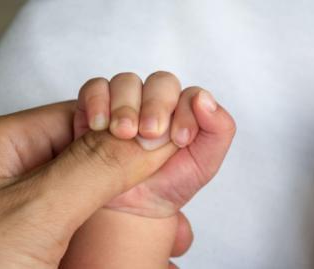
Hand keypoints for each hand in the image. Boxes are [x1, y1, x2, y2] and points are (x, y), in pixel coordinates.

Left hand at [0, 101, 177, 268]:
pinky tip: (130, 254)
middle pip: (85, 158)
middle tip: (170, 200)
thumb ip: (93, 166)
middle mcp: (4, 176)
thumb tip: (147, 138)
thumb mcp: (31, 211)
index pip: (80, 116)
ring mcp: (10, 215)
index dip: (128, 127)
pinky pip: (73, 233)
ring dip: (124, 215)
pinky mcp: (18, 249)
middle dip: (132, 176)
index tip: (167, 143)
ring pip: (84, 200)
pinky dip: (104, 242)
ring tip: (165, 235)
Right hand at [73, 71, 235, 216]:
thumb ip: (218, 131)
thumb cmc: (169, 183)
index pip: (190, 95)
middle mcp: (155, 102)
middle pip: (160, 82)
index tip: (179, 141)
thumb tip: (204, 98)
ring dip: (126, 105)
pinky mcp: (95, 107)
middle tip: (149, 134)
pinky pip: (95, 88)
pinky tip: (99, 125)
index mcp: (184, 111)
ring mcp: (125, 102)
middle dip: (156, 106)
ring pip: (127, 82)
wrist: (132, 209)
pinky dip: (97, 101)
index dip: (186, 113)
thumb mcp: (203, 164)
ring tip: (123, 133)